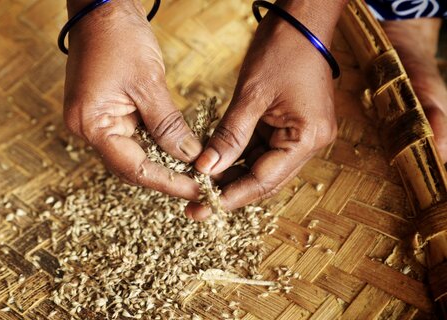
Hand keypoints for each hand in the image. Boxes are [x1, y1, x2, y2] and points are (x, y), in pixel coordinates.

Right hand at [64, 0, 201, 199]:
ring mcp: (95, 120)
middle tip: (201, 184)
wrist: (101, 6)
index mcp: (91, 124)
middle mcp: (87, 128)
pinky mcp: (105, 110)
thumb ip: (168, 125)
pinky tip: (178, 149)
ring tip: (195, 171)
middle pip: (131, 166)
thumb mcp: (148, 83)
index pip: (134, 167)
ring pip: (133, 153)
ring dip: (162, 161)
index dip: (168, 182)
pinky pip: (132, 136)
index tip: (198, 189)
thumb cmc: (118, 37)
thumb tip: (190, 157)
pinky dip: (155, 143)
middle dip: (167, 176)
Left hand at [186, 1, 345, 219]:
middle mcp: (310, 143)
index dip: (232, 196)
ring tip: (200, 187)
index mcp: (307, 138)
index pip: (264, 179)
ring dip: (233, 176)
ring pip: (262, 167)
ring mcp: (302, 135)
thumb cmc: (282, 50)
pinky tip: (215, 164)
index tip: (204, 208)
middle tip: (197, 206)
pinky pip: (262, 150)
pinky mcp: (292, 126)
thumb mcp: (251, 95)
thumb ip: (230, 136)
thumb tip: (206, 169)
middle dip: (230, 192)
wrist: (303, 21)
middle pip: (265, 179)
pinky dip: (239, 157)